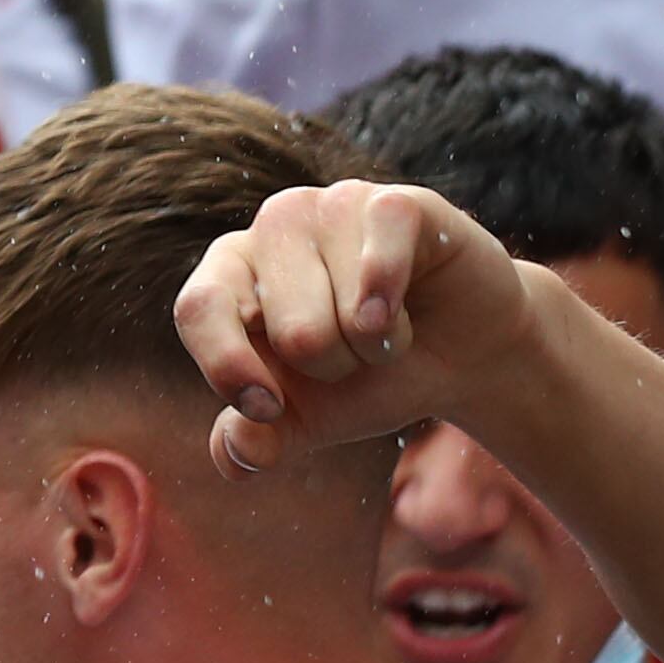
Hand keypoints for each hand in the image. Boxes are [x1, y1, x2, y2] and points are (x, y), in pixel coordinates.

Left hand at [175, 179, 543, 476]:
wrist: (465, 352)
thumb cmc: (371, 375)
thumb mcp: (310, 416)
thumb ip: (260, 437)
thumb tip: (235, 457)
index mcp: (230, 274)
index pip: (198, 309)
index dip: (227, 365)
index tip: (268, 408)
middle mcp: (271, 229)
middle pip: (292, 332)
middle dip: (338, 365)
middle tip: (358, 348)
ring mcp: (330, 206)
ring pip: (345, 313)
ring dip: (379, 343)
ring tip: (389, 324)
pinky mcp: (392, 205)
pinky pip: (381, 258)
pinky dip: (397, 301)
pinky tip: (411, 302)